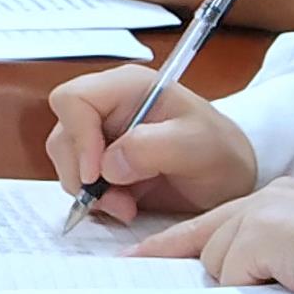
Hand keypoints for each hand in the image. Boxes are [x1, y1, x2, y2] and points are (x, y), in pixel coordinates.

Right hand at [42, 63, 259, 222]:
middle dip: (82, 173)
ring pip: (66, 161)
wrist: (230, 177)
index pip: (73, 100)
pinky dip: (96, 201)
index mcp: (126, 87)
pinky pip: (79, 181)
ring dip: (89, 192)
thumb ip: (153, 148)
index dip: (78, 137)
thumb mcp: (198, 146)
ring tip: (127, 206)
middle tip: (117, 201)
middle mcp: (106, 106)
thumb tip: (107, 165)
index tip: (98, 174)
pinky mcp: (101, 162)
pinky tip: (125, 207)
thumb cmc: (221, 152)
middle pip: (63, 134)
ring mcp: (101, 135)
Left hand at [145, 178, 293, 293]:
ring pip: (217, 260)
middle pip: (209, 236)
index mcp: (288, 199)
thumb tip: (239, 287)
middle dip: (174, 257)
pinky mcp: (262, 234)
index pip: (223, 221)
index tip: (147, 254)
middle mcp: (272, 196)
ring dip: (235, 287)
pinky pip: (232, 274)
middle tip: (133, 266)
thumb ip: (279, 259)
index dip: (185, 242)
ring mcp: (265, 212)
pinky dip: (250, 292)